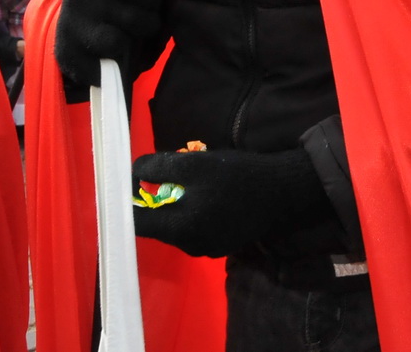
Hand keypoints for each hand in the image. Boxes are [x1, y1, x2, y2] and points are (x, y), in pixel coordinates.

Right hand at [53, 0, 172, 101]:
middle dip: (149, 23)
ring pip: (118, 42)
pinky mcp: (66, 57)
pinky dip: (117, 66)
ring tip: (132, 41)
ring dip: (133, 45)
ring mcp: (66, 28)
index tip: (153, 3)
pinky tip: (114, 58)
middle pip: (132, 16)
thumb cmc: (117, 7)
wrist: (80, 39)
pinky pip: (104, 67)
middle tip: (144, 25)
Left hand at [132, 147, 333, 258]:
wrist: (283, 190)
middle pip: (158, 225)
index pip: (135, 224)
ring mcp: (208, 248)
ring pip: (178, 226)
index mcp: (180, 229)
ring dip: (179, 205)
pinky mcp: (223, 245)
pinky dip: (196, 212)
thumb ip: (159, 167)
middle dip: (159, 199)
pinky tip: (212, 195)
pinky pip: (197, 229)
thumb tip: (134, 172)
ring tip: (196, 182)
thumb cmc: (237, 175)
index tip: (131, 183)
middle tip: (172, 174)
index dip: (127, 203)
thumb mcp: (194, 163)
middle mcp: (190, 246)